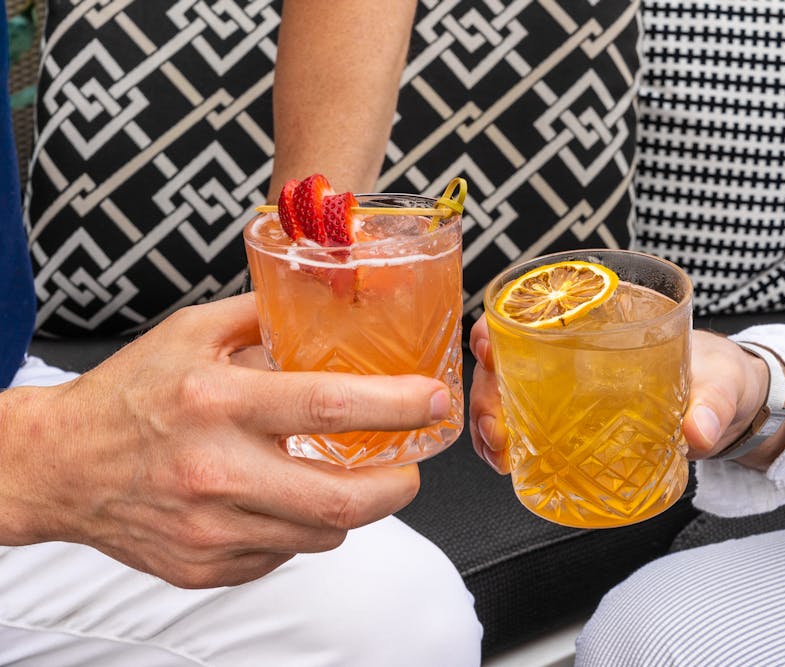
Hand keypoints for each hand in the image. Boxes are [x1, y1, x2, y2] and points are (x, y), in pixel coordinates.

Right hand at [0, 294, 450, 587]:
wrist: (59, 468)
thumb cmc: (129, 394)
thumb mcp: (190, 332)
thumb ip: (263, 314)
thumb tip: (331, 296)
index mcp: (218, 400)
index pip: (330, 407)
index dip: (397, 407)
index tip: (433, 401)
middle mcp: (217, 470)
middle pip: (341, 499)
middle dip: (397, 486)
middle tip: (409, 468)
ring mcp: (211, 529)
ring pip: (321, 535)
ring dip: (348, 508)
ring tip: (337, 479)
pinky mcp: (207, 567)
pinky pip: (284, 555)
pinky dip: (300, 529)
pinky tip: (280, 500)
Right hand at [468, 318, 784, 473]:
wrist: (729, 407)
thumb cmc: (720, 376)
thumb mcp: (722, 384)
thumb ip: (713, 405)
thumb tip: (697, 432)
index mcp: (602, 318)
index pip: (533, 308)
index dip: (499, 324)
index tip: (488, 346)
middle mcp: (574, 348)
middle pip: (507, 358)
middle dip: (487, 391)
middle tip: (496, 429)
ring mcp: (568, 384)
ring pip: (507, 392)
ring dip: (491, 422)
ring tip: (499, 455)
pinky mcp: (573, 418)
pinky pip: (527, 423)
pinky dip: (509, 442)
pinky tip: (509, 463)